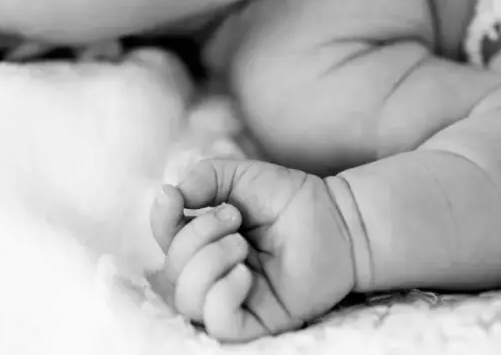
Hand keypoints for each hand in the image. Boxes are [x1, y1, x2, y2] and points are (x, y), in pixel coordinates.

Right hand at [150, 159, 355, 341]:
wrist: (339, 218)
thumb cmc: (291, 198)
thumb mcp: (241, 175)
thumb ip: (204, 178)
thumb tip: (169, 195)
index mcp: (204, 239)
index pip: (164, 239)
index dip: (160, 220)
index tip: (175, 198)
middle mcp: (213, 272)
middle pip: (172, 272)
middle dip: (196, 237)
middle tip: (233, 218)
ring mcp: (234, 298)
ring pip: (188, 301)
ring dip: (208, 264)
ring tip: (241, 245)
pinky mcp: (258, 320)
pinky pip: (220, 324)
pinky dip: (223, 296)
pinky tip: (245, 274)